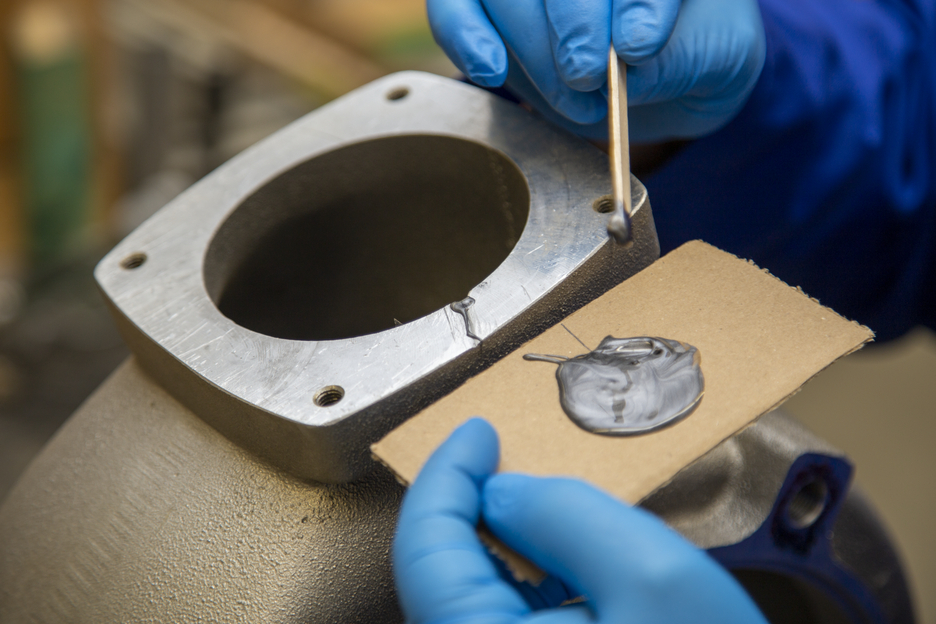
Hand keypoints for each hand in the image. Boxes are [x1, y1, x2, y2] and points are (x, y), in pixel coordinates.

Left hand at [393, 418, 767, 622]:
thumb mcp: (651, 574)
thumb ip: (564, 515)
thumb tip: (503, 493)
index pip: (424, 551)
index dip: (448, 476)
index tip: (478, 433)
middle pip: (440, 577)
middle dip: (470, 508)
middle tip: (501, 459)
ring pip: (469, 603)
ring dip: (495, 546)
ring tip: (536, 507)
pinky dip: (521, 586)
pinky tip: (558, 569)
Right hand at [427, 0, 765, 141]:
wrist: (669, 75)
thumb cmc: (700, 53)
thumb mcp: (718, 54)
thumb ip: (679, 52)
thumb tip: (628, 51)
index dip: (629, 0)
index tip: (638, 47)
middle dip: (571, 26)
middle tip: (589, 78)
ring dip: (530, 49)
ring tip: (576, 98)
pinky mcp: (493, 4)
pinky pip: (456, 5)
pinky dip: (463, 36)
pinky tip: (491, 72)